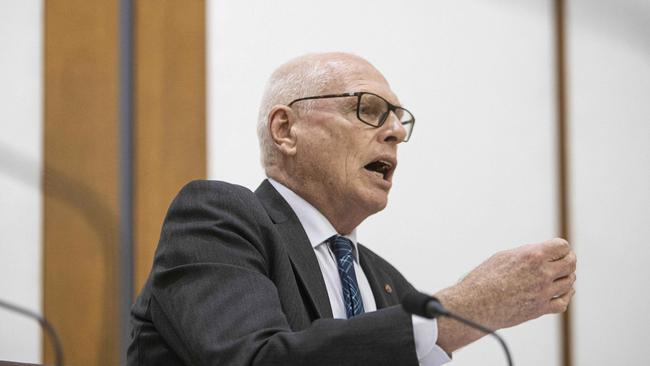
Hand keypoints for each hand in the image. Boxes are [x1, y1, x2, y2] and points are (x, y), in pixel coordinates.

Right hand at [435, 238, 575, 351]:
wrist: (475, 304)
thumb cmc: (484, 278)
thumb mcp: (505, 256)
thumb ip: (527, 254)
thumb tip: (542, 254)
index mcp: (533, 255)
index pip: (562, 246)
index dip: (561, 247)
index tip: (558, 250)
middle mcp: (542, 273)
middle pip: (570, 264)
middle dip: (568, 260)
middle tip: (564, 260)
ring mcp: (543, 292)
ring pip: (569, 282)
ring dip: (567, 277)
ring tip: (561, 275)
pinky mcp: (540, 309)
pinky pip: (563, 302)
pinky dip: (566, 295)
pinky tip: (564, 291)